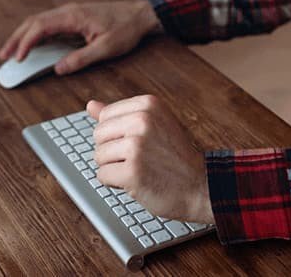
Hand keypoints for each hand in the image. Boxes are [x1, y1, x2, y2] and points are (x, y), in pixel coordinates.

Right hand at [0, 0, 159, 74]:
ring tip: (12, 52)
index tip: (18, 58)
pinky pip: (48, 23)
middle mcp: (68, 11)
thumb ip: (81, 59)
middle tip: (4, 56)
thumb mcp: (106, 48)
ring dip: (23, 35)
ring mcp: (69, 12)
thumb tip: (58, 69)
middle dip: (17, 39)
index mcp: (73, 16)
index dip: (26, 43)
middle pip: (33, 22)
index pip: (40, 27)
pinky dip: (34, 33)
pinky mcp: (72, 17)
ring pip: (38, 21)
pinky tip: (31, 44)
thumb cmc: (125, 29)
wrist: (139, 15)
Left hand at [88, 95, 212, 223]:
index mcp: (148, 105)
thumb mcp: (153, 125)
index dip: (116, 134)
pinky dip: (115, 183)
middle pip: (99, 135)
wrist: (200, 187)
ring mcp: (137, 146)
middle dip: (112, 151)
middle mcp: (142, 121)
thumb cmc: (174, 156)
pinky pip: (102, 175)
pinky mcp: (132, 172)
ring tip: (140, 169)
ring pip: (99, 156)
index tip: (140, 142)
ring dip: (114, 168)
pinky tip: (136, 182)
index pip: (105, 116)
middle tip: (140, 159)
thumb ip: (120, 115)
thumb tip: (90, 105)